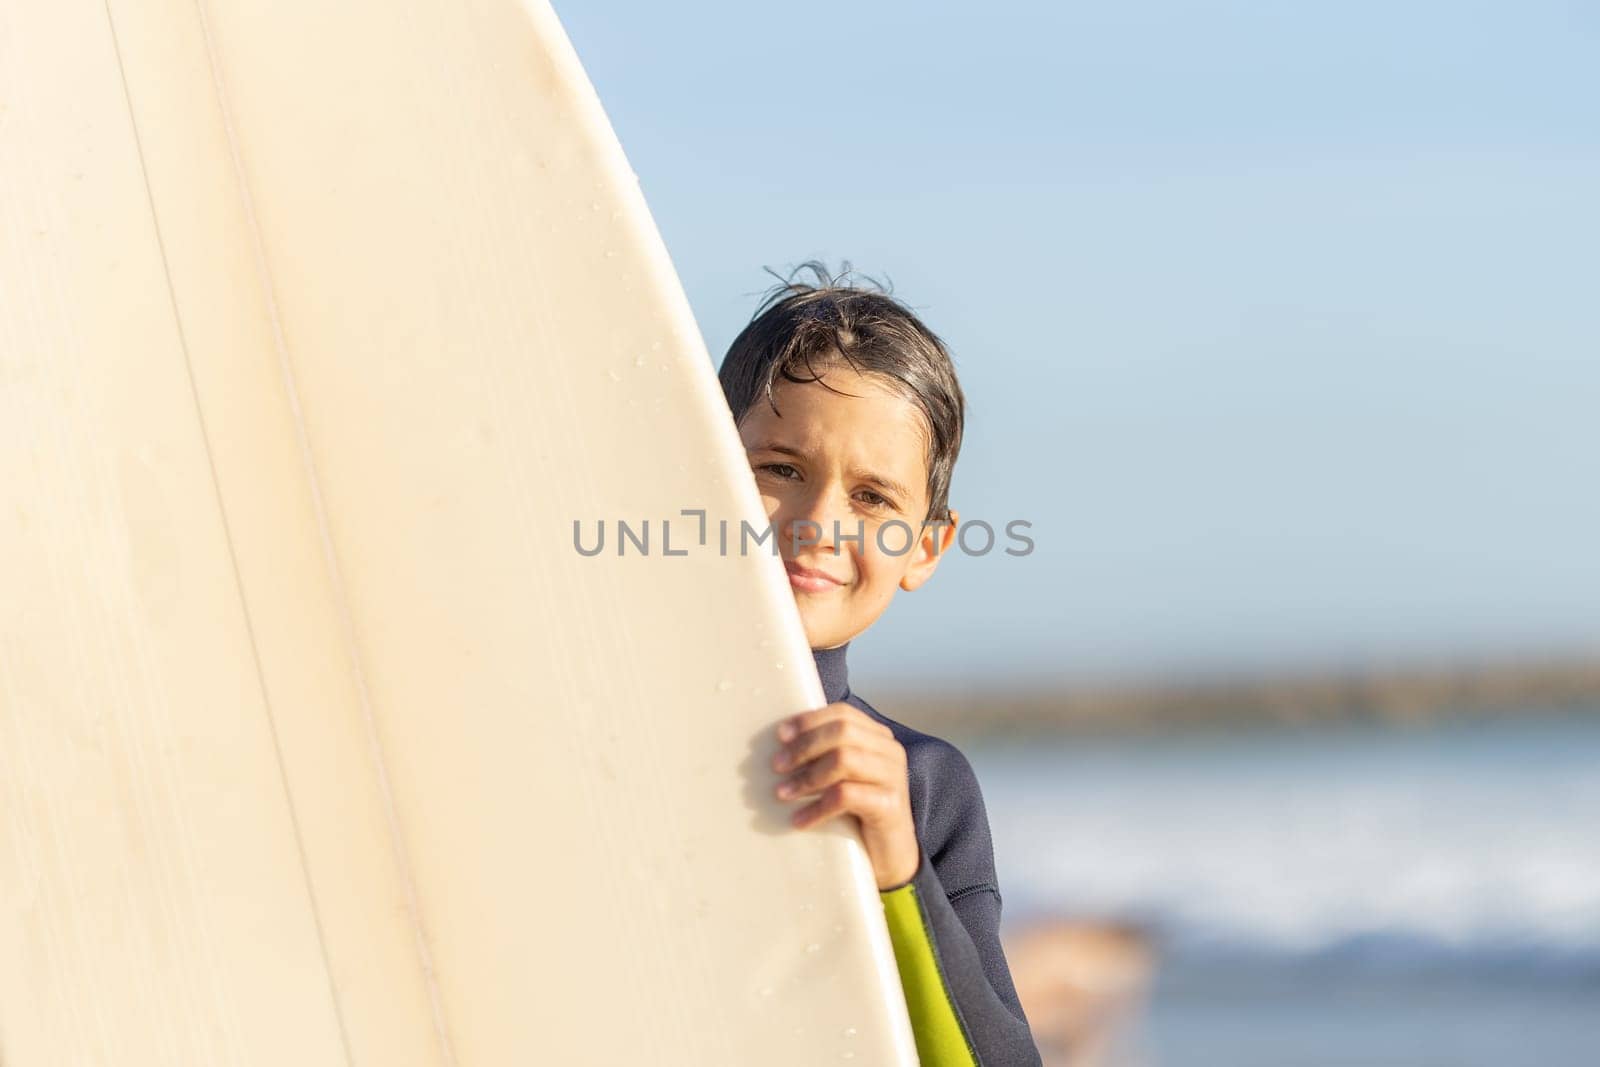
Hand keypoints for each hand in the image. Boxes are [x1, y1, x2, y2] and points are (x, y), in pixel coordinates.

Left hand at [771, 703, 920, 889]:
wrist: (891, 857)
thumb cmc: (858, 815)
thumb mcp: (842, 778)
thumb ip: (825, 756)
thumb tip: (779, 745)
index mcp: (878, 738)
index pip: (842, 714)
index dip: (809, 721)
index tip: (780, 735)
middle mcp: (890, 751)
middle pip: (842, 731)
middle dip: (804, 747)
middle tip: (777, 766)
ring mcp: (893, 776)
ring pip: (844, 758)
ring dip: (807, 776)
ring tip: (782, 794)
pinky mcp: (890, 805)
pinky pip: (846, 795)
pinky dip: (818, 807)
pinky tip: (800, 821)